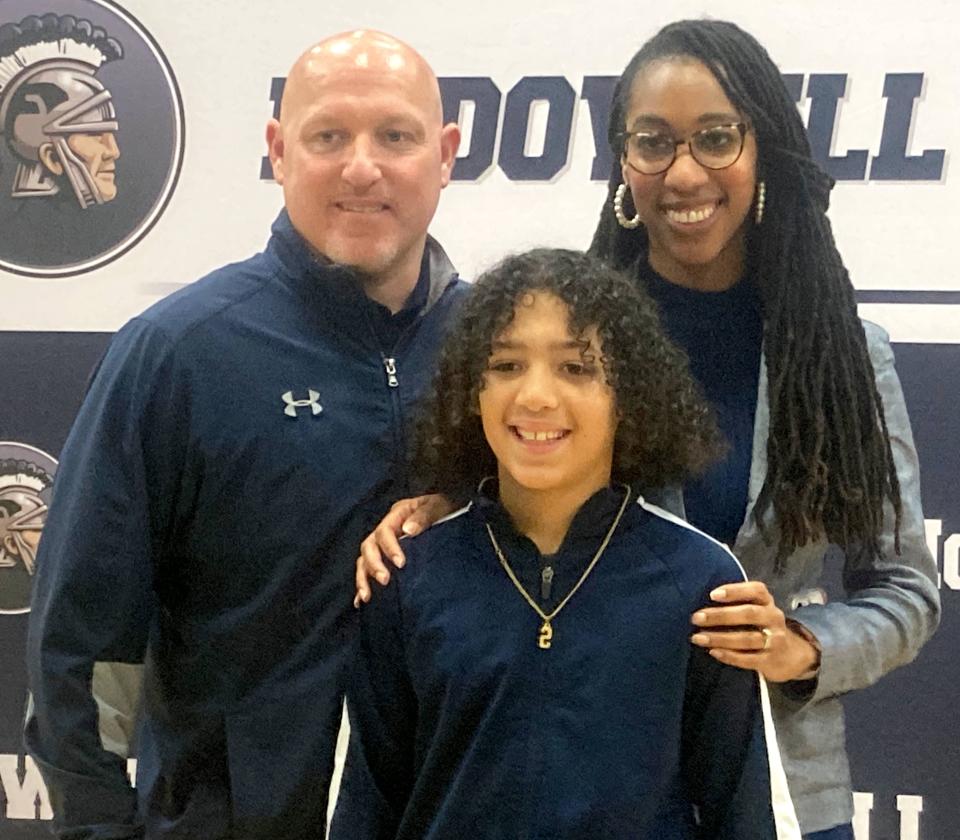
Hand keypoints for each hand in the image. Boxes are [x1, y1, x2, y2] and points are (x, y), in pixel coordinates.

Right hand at [354, 494, 454, 606]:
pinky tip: (360, 601)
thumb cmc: (443, 506)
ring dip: (364, 577)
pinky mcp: (386, 556)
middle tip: (385, 581)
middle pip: (369, 546)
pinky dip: (364, 583)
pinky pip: (369, 569)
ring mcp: (384, 543)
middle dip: (374, 565)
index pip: (384, 532)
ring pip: (364, 559)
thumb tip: (409, 530)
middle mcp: (386, 529)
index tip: (401, 564)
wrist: (448, 508)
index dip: (389, 548)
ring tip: (366, 597)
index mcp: (397, 515)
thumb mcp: (438, 506)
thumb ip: (425, 516)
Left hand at [689, 581, 820, 682]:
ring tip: (698, 638)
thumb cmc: (760, 625)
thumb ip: (736, 603)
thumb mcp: (755, 608)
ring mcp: (775, 640)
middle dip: (720, 616)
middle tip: (696, 618)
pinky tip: (713, 652)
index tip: (712, 594)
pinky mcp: (771, 661)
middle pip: (749, 614)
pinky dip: (730, 656)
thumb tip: (699, 600)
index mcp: (767, 601)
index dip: (734, 590)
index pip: (756, 590)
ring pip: (747, 638)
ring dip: (720, 638)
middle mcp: (773, 618)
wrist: (790, 655)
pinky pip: (749, 659)